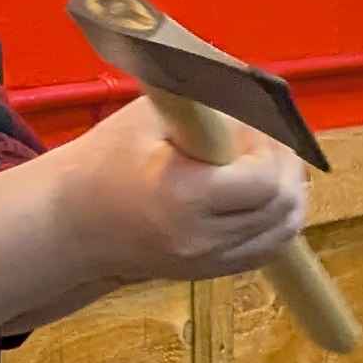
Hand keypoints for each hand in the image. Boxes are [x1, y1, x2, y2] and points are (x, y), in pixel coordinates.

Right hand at [53, 94, 310, 287]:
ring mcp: (208, 262)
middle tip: (268, 140)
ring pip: (283, 230)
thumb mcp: (150, 117)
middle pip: (283, 206)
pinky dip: (277, 218)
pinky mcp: (212, 272)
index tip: (259, 126)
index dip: (273, 148)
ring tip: (267, 162)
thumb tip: (255, 90)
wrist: (74, 224)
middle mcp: (201, 238)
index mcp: (183, 196)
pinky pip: (269, 248)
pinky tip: (264, 192)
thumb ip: (207, 104)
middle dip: (286, 166)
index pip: (264, 180)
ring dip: (288, 191)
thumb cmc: (106, 162)